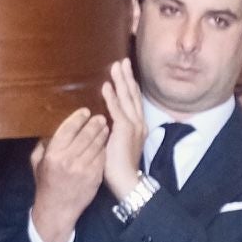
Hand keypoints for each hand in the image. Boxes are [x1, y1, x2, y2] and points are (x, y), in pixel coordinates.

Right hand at [29, 108, 108, 241]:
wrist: (57, 209)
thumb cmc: (47, 184)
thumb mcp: (38, 164)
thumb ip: (43, 146)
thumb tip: (49, 129)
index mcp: (53, 154)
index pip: (69, 129)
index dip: (79, 118)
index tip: (85, 112)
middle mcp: (68, 160)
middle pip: (86, 134)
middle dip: (95, 123)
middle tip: (100, 117)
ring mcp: (84, 169)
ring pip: (97, 145)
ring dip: (103, 133)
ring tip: (105, 127)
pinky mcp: (95, 177)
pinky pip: (102, 157)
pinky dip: (104, 148)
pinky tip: (105, 143)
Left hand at [100, 58, 146, 199]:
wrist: (127, 180)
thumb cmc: (119, 167)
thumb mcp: (117, 144)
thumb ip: (114, 131)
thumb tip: (103, 122)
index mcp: (138, 126)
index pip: (134, 101)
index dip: (130, 85)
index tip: (125, 72)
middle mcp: (139, 123)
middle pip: (133, 94)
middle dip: (127, 77)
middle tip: (122, 61)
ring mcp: (133, 125)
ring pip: (127, 98)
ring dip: (120, 81)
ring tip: (115, 67)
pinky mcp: (124, 130)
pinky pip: (117, 109)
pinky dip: (112, 97)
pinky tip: (107, 86)